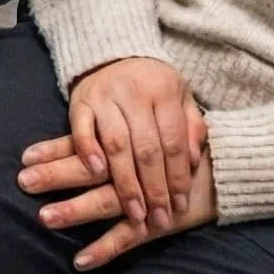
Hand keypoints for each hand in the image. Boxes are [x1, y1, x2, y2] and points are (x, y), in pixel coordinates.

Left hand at [18, 121, 214, 271]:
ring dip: (76, 210)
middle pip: (92, 169)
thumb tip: (61, 136)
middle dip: (57, 175)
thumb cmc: (175, 142)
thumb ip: (105, 128)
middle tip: (25, 181)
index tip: (26, 156)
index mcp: (130, 135)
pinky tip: (81, 260)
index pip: (86, 142)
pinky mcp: (158, 221)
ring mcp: (146, 196)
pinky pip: (130, 237)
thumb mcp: (146, 123)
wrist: (224, 167)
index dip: (56, 149)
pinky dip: (105, 249)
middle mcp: (134, 165)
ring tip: (46, 217)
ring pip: (108, 202)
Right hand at [66, 58, 202, 233]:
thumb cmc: (152, 84)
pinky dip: (89, 150)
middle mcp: (134, 93)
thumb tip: (193, 161)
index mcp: (163, 91)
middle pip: (146, 148)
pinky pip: (82, 129)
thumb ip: (191, 127)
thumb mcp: (180, 96)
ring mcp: (105, 96)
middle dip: (154, 189)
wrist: (113, 53)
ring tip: (135, 212)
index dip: (177, 177)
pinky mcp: (80, 101)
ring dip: (126, 183)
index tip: (179, 207)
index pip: (173, 142)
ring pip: (117, 144)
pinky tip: (97, 173)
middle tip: (157, 219)